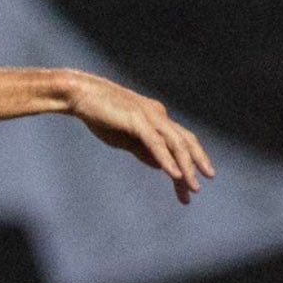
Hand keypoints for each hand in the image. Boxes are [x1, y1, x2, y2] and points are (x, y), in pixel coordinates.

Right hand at [65, 72, 215, 203]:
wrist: (81, 94)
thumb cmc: (99, 114)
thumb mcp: (125, 138)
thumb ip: (144, 150)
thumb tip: (160, 164)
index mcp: (157, 119)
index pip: (178, 143)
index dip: (186, 165)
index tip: (186, 189)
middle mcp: (159, 116)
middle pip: (185, 142)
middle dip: (197, 163)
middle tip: (202, 186)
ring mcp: (150, 116)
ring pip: (176, 144)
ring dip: (187, 167)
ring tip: (193, 187)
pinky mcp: (138, 120)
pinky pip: (157, 143)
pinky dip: (167, 159)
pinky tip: (176, 175)